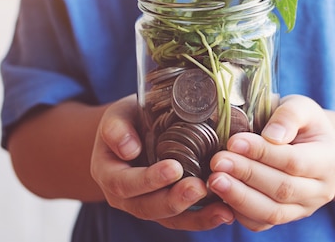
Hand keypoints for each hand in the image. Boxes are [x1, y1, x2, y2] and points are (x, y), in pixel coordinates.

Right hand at [90, 94, 234, 230]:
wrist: (134, 130)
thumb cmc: (127, 120)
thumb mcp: (117, 116)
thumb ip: (117, 128)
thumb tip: (128, 148)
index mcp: (109, 174)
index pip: (125, 183)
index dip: (149, 179)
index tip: (174, 168)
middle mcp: (125, 197)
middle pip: (148, 207)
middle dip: (175, 200)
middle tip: (199, 188)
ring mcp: (147, 205)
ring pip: (169, 219)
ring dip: (196, 217)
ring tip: (221, 210)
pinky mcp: (168, 209)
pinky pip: (184, 219)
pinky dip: (204, 218)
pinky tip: (226, 213)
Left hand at [207, 94, 334, 230]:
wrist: (304, 142)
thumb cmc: (299, 122)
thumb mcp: (301, 107)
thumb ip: (289, 115)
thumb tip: (272, 135)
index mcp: (329, 160)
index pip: (294, 161)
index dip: (263, 153)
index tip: (234, 141)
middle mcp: (320, 190)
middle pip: (282, 189)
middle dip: (246, 175)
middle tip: (217, 161)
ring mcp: (303, 209)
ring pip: (271, 212)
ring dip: (239, 197)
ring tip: (214, 180)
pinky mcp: (283, 218)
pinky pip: (260, 223)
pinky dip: (238, 212)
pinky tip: (220, 195)